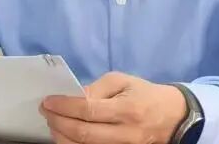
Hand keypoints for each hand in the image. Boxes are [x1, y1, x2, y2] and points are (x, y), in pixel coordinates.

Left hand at [40, 72, 187, 143]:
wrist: (173, 117)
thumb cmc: (144, 94)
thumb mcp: (123, 81)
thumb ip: (97, 89)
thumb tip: (72, 98)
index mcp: (127, 109)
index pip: (89, 111)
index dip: (65, 107)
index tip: (48, 101)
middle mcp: (125, 134)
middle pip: (84, 135)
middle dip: (59, 123)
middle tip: (46, 112)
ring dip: (63, 138)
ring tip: (53, 124)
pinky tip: (66, 137)